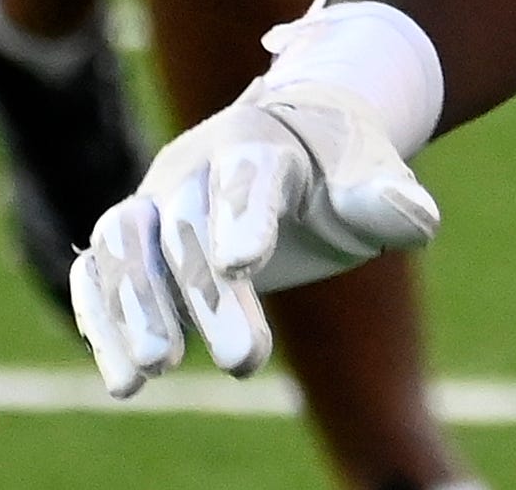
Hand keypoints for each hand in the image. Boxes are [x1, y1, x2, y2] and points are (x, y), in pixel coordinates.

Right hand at [69, 83, 438, 395]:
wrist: (297, 144)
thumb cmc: (337, 165)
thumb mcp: (369, 171)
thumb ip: (385, 195)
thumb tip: (416, 219)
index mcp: (258, 136)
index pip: (247, 172)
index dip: (244, 215)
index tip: (244, 264)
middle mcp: (193, 164)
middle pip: (188, 224)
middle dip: (210, 297)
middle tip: (247, 361)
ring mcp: (153, 200)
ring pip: (124, 244)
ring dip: (134, 309)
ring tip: (154, 372)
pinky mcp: (129, 243)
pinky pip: (98, 275)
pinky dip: (103, 323)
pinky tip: (124, 380)